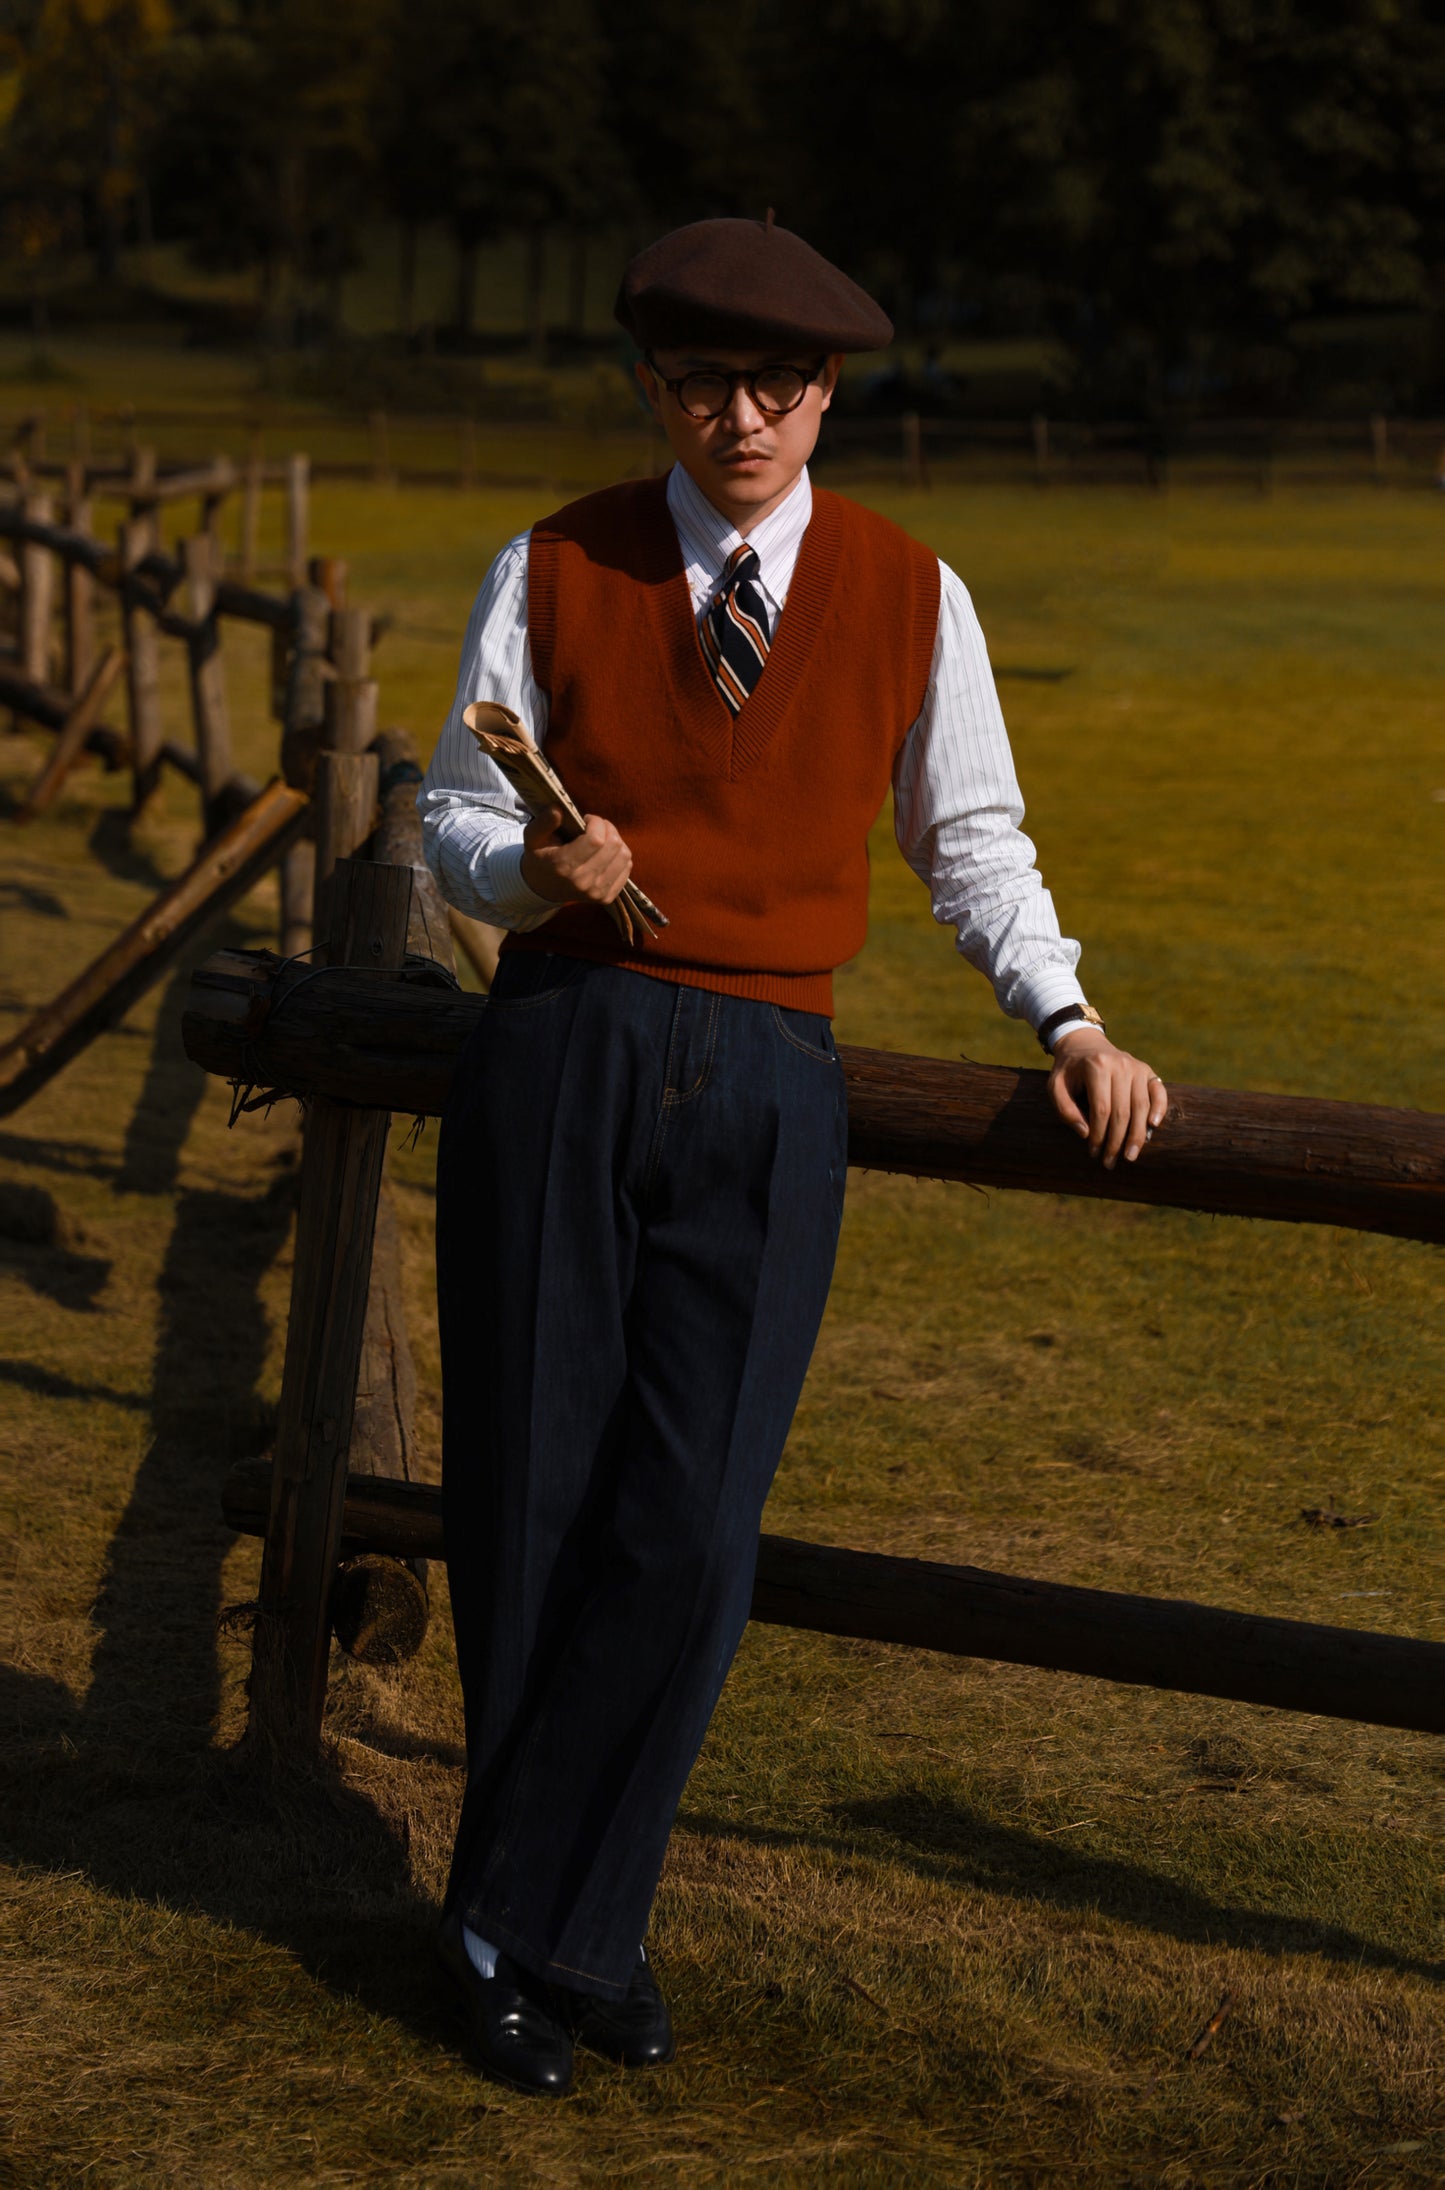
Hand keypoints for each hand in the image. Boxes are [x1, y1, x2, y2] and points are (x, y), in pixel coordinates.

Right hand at [520, 806, 632, 906]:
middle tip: (595, 826)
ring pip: (624, 855)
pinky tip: (606, 853)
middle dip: (607, 828)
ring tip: (601, 838)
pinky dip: (620, 855)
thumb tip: (558, 809)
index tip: (587, 819)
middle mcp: (583, 882)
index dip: (596, 823)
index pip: (596, 839)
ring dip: (616, 840)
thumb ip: (543, 822)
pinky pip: (627, 867)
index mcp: (564, 866)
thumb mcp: (533, 837)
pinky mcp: (607, 897)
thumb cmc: (541, 857)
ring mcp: (597, 892)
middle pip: (613, 845)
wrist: (543, 888)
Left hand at [1047, 1028, 1166, 1168]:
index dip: (1098, 1134)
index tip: (1093, 1152)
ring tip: (1131, 1156)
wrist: (1084, 1044)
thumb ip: (1064, 1109)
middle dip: (1117, 1141)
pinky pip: (1158, 1091)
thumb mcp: (1055, 1086)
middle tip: (1111, 1162)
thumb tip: (1085, 1133)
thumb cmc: (1068, 1071)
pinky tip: (1153, 1127)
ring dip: (1137, 1135)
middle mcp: (1120, 1065)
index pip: (1101, 1109)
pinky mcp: (1147, 1071)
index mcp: (1096, 1067)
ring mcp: (1136, 1067)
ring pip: (1141, 1106)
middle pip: (1122, 1111)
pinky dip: (1159, 1109)